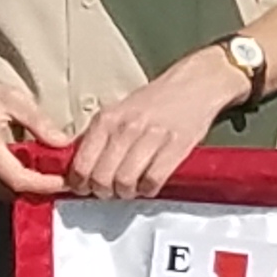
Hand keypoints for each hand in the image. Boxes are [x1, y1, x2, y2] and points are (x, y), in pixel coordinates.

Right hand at [0, 52, 62, 198]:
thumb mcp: (11, 99)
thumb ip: (39, 123)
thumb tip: (63, 143)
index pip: (19, 179)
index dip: (46, 185)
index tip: (68, 183)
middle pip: (10, 191)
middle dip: (38, 189)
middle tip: (61, 181)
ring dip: (22, 189)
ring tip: (44, 177)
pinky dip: (5, 186)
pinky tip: (18, 173)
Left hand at [63, 47, 246, 199]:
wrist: (196, 84)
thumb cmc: (157, 100)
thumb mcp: (119, 111)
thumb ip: (100, 136)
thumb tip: (80, 166)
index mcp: (108, 118)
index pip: (82, 163)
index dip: (80, 183)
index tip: (84, 188)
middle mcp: (127, 126)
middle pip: (102, 177)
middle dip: (103, 191)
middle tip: (108, 191)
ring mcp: (152, 136)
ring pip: (125, 181)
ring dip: (126, 192)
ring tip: (129, 189)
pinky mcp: (176, 146)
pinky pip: (153, 180)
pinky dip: (148, 189)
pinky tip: (148, 183)